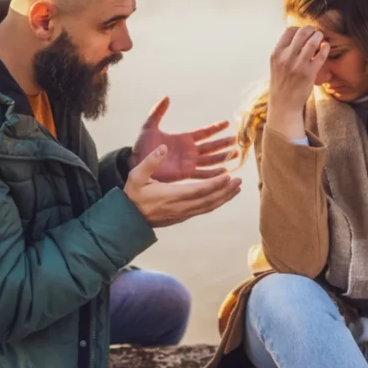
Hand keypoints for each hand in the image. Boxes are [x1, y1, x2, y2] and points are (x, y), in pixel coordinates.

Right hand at [124, 145, 241, 227]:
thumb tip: (162, 147)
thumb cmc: (133, 196)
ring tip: (236, 188)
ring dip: (224, 197)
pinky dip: (216, 202)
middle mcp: (181, 206)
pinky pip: (204, 209)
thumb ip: (150, 161)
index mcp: (172, 195)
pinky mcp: (183, 216)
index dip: (215, 184)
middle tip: (239, 181)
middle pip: (209, 200)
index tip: (228, 176)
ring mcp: (183, 213)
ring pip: (209, 206)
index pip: (199, 190)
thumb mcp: (136, 176)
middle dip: (226, 191)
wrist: (128, 219)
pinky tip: (222, 196)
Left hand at [130, 97, 238, 182]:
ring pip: (210, 160)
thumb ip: (157, 112)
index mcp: (184, 139)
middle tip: (237, 140)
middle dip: (224, 143)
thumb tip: (166, 97)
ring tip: (235, 154)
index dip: (215, 128)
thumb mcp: (149, 126)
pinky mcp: (186, 174)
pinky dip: (213, 174)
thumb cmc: (142, 146)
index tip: (227, 122)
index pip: (204, 132)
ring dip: (223, 157)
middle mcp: (190, 151)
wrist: (136, 163)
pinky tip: (224, 172)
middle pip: (211, 146)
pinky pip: (202, 174)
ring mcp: (189, 163)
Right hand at [267, 26, 329, 138]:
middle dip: (311, 29)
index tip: (305, 33)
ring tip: (321, 38)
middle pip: (302, 33)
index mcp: (276, 53)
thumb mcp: (276, 64)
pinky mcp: (309, 73)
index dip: (299, 29)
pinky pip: (321, 55)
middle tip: (315, 33)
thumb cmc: (282, 83)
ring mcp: (298, 65)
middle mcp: (286, 58)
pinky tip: (325, 47)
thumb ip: (284, 50)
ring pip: (312, 41)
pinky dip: (325, 48)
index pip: (289, 30)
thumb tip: (296, 35)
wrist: (284, 104)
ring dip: (319, 37)